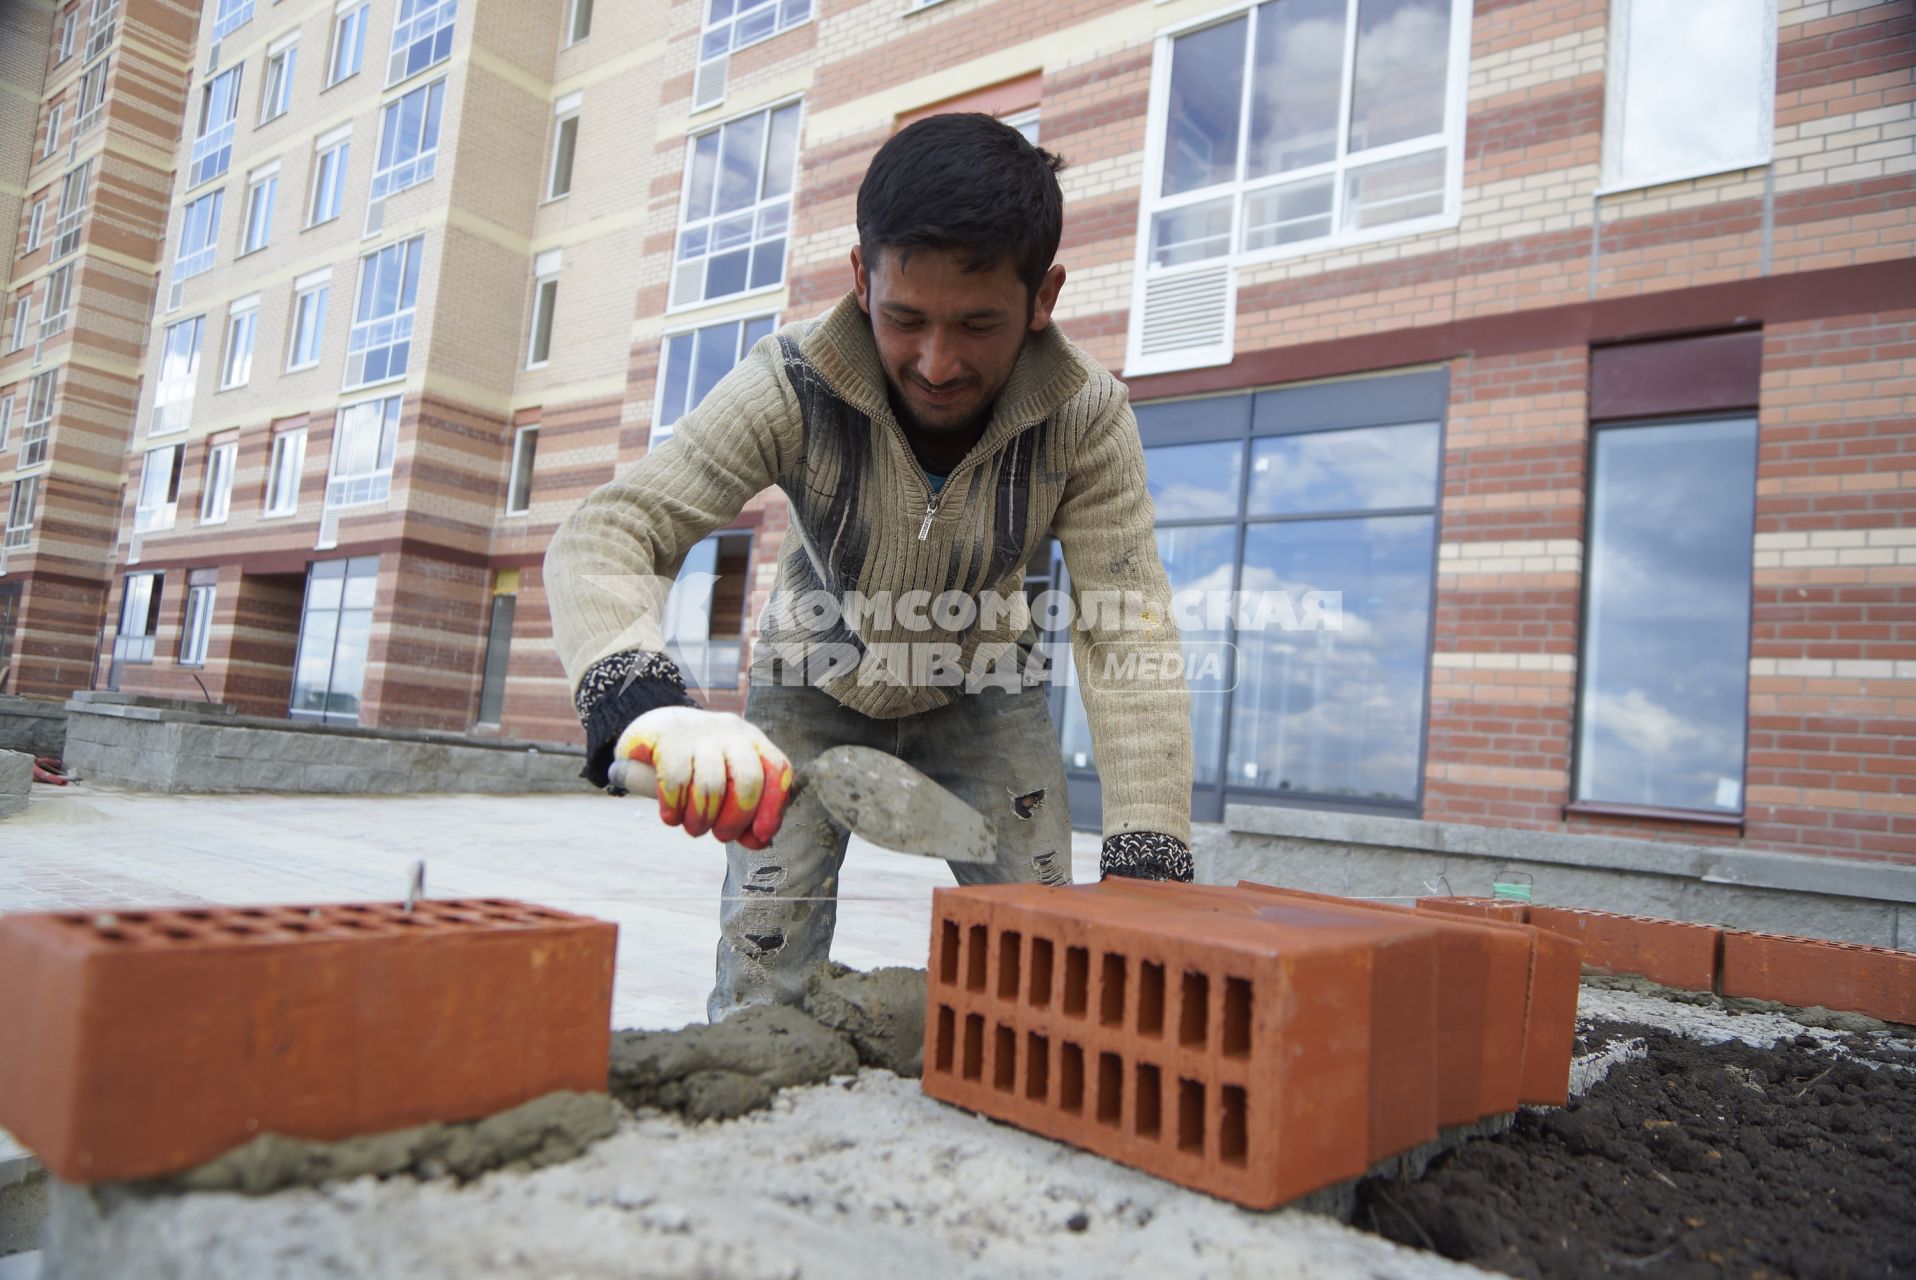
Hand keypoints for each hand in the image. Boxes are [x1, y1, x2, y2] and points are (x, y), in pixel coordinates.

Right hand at [609, 706, 792, 848]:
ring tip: (693, 827)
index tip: (761, 835)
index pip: (777, 770)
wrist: (650, 731)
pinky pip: (676, 782)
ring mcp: (699, 730)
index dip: (773, 806)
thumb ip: (744, 812)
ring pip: (710, 786)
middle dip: (736, 819)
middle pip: (747, 780)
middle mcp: (731, 731)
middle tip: (721, 835)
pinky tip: (671, 816)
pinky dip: (674, 808)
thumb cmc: (695, 765)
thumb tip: (759, 841)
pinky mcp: (667, 736)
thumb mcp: (724, 783)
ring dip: (701, 819)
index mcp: (753, 741)